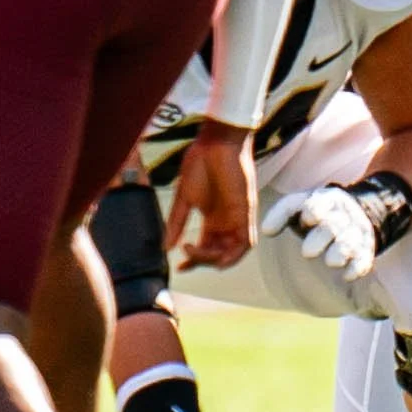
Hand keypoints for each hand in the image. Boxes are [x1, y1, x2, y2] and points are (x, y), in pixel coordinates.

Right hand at [164, 124, 256, 270]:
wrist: (215, 144)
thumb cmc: (200, 164)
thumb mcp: (184, 198)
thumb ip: (176, 222)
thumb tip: (166, 246)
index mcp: (212, 218)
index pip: (206, 247)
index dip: (194, 260)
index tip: (180, 268)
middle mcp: (226, 222)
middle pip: (218, 253)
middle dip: (201, 259)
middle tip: (185, 253)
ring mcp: (236, 219)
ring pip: (231, 252)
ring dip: (215, 259)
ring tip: (196, 252)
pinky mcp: (245, 214)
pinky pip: (245, 243)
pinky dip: (233, 255)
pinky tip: (218, 258)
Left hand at [261, 183, 377, 277]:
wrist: (353, 212)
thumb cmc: (315, 212)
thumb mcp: (299, 206)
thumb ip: (281, 214)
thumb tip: (266, 231)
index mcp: (325, 200)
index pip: (319, 204)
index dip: (314, 210)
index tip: (306, 220)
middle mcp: (343, 216)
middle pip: (333, 226)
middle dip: (322, 237)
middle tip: (307, 252)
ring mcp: (356, 233)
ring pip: (350, 242)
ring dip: (341, 252)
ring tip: (330, 262)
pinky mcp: (365, 251)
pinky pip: (364, 259)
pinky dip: (357, 267)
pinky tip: (348, 276)